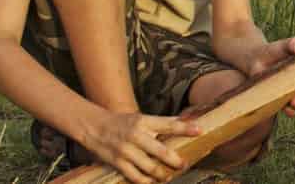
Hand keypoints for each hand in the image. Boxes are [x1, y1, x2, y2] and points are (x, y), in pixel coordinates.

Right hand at [80, 110, 199, 183]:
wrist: (94, 127)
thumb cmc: (123, 123)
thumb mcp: (141, 118)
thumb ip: (162, 123)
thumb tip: (185, 122)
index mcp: (144, 121)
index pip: (169, 124)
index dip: (185, 127)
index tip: (200, 130)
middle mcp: (136, 135)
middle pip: (161, 151)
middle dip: (175, 160)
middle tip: (183, 164)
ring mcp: (126, 150)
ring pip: (149, 167)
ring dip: (162, 174)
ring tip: (168, 175)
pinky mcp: (117, 162)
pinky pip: (135, 176)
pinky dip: (146, 181)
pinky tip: (152, 181)